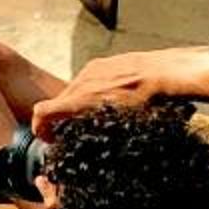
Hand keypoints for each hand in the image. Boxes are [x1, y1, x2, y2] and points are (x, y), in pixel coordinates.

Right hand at [30, 50, 179, 132]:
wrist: (169, 73)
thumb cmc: (151, 105)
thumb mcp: (123, 128)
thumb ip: (95, 134)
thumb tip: (82, 146)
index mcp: (84, 99)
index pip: (43, 111)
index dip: (40, 128)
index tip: (50, 139)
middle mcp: (84, 80)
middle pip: (57, 102)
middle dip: (59, 119)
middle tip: (70, 134)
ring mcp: (94, 68)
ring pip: (73, 90)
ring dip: (75, 105)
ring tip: (91, 117)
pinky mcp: (105, 62)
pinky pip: (88, 79)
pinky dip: (89, 92)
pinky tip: (108, 101)